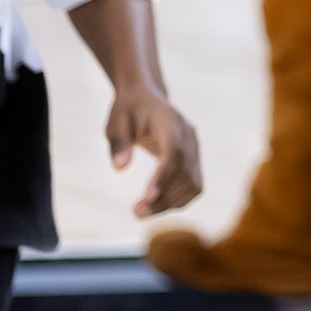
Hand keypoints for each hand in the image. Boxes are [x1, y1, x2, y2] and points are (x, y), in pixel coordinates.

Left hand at [107, 81, 202, 217]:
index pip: (174, 153)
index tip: (147, 198)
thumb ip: (118, 142)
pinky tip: (157, 205)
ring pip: (193, 184)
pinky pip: (194, 185)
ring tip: (142, 212)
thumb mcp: (116, 122)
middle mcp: (189, 136)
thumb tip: (119, 167)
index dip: (163, 177)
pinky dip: (179, 199)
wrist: (146, 98)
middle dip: (163, 198)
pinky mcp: (194, 159)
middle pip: (185, 174)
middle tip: (136, 213)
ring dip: (170, 203)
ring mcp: (195, 148)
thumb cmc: (128, 110)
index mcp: (171, 123)